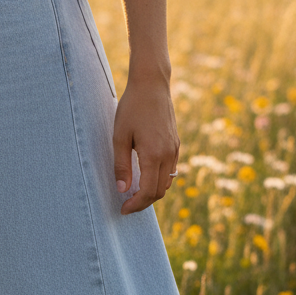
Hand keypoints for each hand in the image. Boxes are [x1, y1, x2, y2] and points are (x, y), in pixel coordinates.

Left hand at [113, 73, 178, 214]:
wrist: (152, 85)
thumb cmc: (132, 108)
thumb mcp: (119, 137)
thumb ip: (121, 165)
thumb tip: (122, 190)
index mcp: (154, 155)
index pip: (148, 192)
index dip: (135, 205)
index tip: (122, 209)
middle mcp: (168, 155)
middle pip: (159, 192)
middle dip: (143, 202)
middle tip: (126, 205)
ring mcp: (174, 149)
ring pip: (167, 183)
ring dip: (152, 192)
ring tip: (134, 193)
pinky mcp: (176, 144)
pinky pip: (170, 171)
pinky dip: (159, 180)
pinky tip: (146, 178)